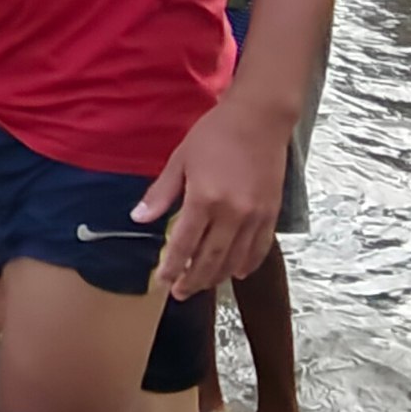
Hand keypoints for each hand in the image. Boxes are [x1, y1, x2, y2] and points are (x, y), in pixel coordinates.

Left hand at [136, 90, 293, 299]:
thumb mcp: (181, 159)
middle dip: (193, 280)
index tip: (163, 280)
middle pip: (210, 259)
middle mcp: (232, 213)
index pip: (183, 244)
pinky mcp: (271, 214)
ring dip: (217, 277)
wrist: (259, 118)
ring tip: (202, 285)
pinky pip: (259, 248)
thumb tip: (139, 217)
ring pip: (235, 259)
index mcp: (204, 199)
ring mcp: (255, 216)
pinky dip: (247, 264)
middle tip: (180, 293)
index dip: (172, 266)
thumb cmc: (216, 134)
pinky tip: (237, 272)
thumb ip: (161, 193)